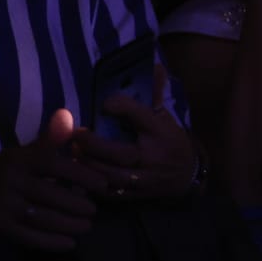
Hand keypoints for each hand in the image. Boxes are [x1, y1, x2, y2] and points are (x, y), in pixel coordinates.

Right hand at [0, 108, 106, 252]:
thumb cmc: (9, 170)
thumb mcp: (27, 151)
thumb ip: (51, 138)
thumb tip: (68, 116)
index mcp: (20, 159)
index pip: (53, 164)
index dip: (80, 174)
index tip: (102, 184)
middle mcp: (10, 180)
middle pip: (49, 195)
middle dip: (76, 205)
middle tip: (94, 210)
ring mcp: (3, 205)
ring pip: (41, 218)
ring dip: (68, 225)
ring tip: (87, 226)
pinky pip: (28, 237)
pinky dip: (51, 242)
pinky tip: (69, 244)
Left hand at [76, 66, 200, 201]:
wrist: (187, 175)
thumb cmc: (170, 139)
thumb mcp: (165, 116)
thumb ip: (154, 93)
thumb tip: (152, 65)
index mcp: (159, 131)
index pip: (139, 115)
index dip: (119, 106)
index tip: (104, 104)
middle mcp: (152, 156)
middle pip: (120, 152)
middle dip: (94, 144)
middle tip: (76, 133)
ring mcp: (144, 179)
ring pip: (113, 175)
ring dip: (89, 164)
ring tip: (73, 151)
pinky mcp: (136, 195)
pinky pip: (111, 193)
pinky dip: (93, 183)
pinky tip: (80, 172)